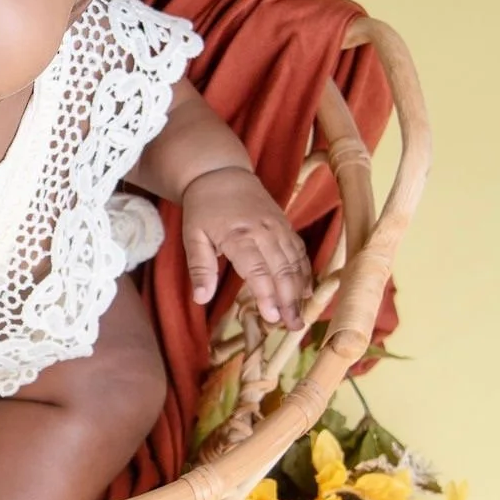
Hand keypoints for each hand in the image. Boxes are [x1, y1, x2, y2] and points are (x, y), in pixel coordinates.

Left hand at [179, 166, 312, 331]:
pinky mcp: (285, 225)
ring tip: (300, 317)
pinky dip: (305, 272)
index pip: (258, 271)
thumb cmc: (203, 207)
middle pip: (283, 270)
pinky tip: (306, 292)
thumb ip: (199, 268)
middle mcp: (264, 231)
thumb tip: (200, 299)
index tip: (272, 318)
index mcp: (239, 235)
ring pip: (296, 263)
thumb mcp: (192, 236)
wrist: (221, 173)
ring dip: (300, 291)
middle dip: (289, 301)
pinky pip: (300, 251)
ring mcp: (278, 227)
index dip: (267, 296)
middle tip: (293, 326)